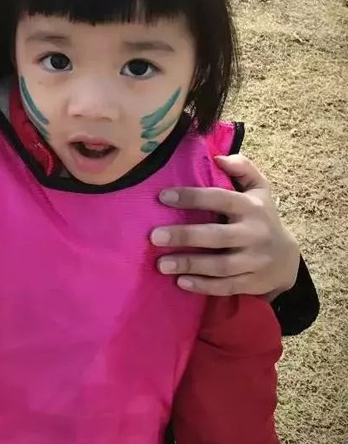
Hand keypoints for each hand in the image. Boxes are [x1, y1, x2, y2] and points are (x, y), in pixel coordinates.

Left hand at [151, 154, 299, 297]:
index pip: (220, 199)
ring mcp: (255, 261)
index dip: (192, 197)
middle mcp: (254, 234)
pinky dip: (203, 286)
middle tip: (154, 236)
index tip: (163, 196)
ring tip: (161, 264)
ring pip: (220, 265)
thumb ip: (243, 169)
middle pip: (217, 236)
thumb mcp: (260, 190)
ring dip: (190, 264)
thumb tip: (219, 157)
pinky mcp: (253, 283)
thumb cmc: (262, 217)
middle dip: (185, 236)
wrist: (288, 258)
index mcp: (252, 207)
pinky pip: (226, 286)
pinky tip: (181, 282)